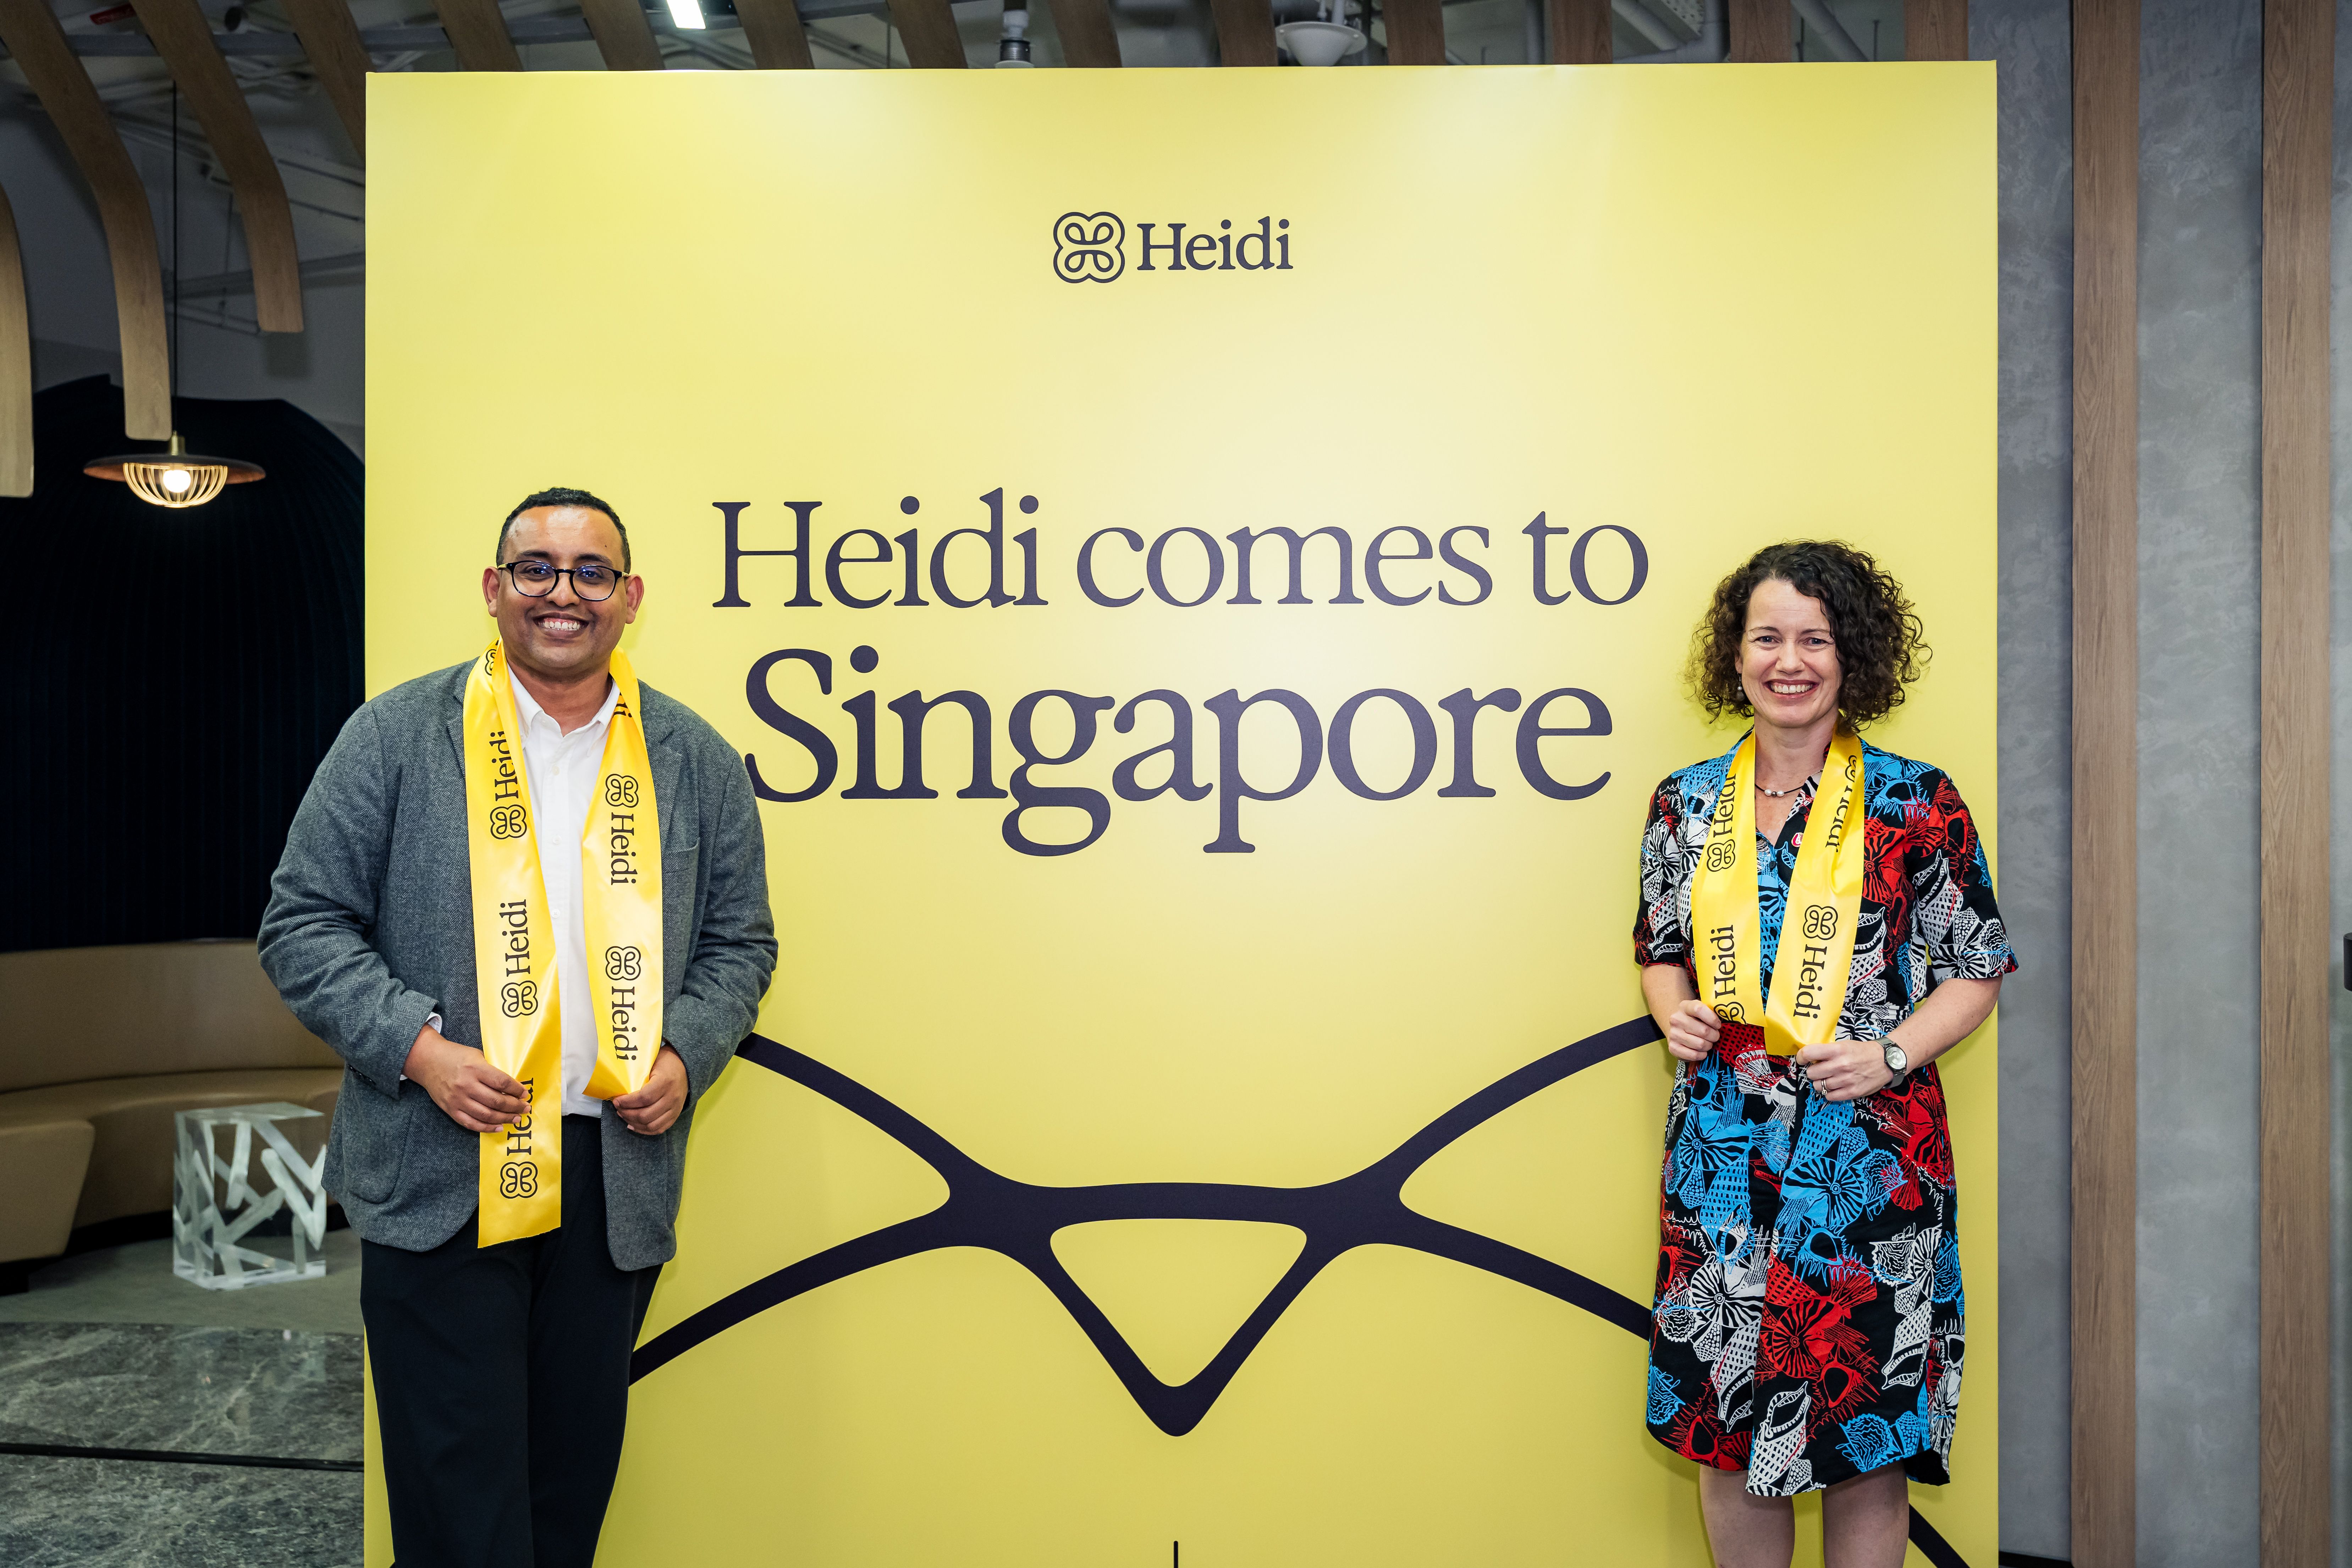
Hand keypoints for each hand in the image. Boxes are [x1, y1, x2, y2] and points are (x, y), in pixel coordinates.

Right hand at [404, 1023, 528, 1132]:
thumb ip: (491, 1071)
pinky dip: (486, 1127)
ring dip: (505, 1118)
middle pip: (497, 1101)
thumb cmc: (455, 1056)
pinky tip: (499, 1127)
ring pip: (486, 1115)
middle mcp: (466, 1085)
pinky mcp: (450, 1109)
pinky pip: (471, 1123)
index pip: (502, 1083)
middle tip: (525, 1108)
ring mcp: (457, 1099)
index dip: (516, 1090)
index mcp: (475, 1069)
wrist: (427, 1061)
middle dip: (515, 1107)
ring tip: (517, 1118)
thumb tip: (511, 1087)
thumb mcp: (476, 1056)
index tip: (525, 1094)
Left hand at [612, 1045, 687, 1135]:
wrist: (685, 1067)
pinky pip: (659, 1129)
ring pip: (651, 1125)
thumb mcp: (652, 1063)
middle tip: (618, 1108)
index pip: (644, 1098)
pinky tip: (633, 1125)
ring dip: (634, 1123)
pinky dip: (644, 1130)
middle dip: (627, 1114)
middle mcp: (672, 1097)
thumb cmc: (665, 1063)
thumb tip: (619, 1088)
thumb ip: (638, 1075)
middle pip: (646, 1115)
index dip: (627, 1102)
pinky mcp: (675, 1116)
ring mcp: (675, 1109)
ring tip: (624, 1115)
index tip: (616, 1101)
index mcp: (665, 1082)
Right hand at [1662, 999, 1722, 1062]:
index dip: (1713, 1019)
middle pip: (1704, 1030)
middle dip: (1714, 1036)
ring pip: (1700, 1044)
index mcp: (1685, 1006)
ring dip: (1708, 1046)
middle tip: (1715, 1036)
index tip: (1718, 1025)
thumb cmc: (1695, 1020)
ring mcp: (1673, 1034)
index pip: (1699, 1009)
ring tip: (1707, 1043)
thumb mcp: (1702, 1011)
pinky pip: (1693, 1055)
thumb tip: (1729, 1018)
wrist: (1678, 1028)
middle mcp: (1676, 1019)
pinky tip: (1702, 1051)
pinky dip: (1702, 1055)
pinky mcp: (1672, 1048)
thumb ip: (1712, 1012)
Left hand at [1793, 1038, 1892, 1102]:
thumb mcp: (1844, 1045)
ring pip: (1818, 1086)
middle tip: (1820, 1070)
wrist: (1886, 1061)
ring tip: (1829, 1078)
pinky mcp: (1852, 1092)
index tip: (1802, 1060)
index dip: (1802, 1057)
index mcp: (1837, 1051)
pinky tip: (1835, 1087)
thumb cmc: (1862, 1052)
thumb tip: (1809, 1059)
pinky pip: (1829, 1096)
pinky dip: (1829, 1092)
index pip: (1809, 1053)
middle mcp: (1840, 1065)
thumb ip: (1827, 1052)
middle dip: (1813, 1072)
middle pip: (1811, 1073)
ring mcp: (1846, 1080)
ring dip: (1821, 1083)